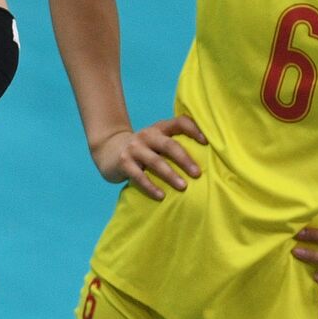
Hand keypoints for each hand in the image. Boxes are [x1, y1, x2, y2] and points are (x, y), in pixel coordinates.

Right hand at [90, 116, 207, 200]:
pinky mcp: (124, 162)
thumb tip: (208, 157)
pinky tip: (161, 196)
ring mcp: (134, 148)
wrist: (108, 150)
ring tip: (183, 187)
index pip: (180, 122)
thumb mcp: (157, 141)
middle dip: (185, 159)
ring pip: (155, 161)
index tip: (207, 143)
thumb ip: (175, 143)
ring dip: (170, 175)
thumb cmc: (144, 149)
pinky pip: (139, 176)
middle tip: (198, 173)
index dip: (194, 130)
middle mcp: (147, 135)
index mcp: (160, 128)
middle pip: (169, 145)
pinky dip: (150, 186)